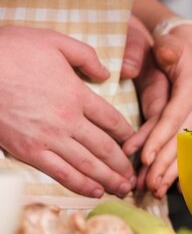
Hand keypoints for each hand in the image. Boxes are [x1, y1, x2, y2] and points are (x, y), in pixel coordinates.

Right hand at [0, 26, 135, 197]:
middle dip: (123, 164)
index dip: (128, 134)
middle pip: (105, 147)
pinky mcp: (27, 151)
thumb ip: (86, 56)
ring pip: (87, 164)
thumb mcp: (56, 42)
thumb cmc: (13, 50)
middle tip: (135, 176)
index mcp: (77, 94)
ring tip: (123, 188)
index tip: (135, 143)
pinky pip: (60, 172)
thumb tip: (107, 74)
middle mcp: (68, 119)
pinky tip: (94, 191)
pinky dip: (79, 184)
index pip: (112, 119)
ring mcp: (48, 138)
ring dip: (108, 178)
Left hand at [120, 15, 169, 193]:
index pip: (173, 118)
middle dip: (163, 164)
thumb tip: (165, 55)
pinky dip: (184, 167)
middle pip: (182, 139)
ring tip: (154, 189)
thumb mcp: (170, 43)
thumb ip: (166, 48)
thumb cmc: (178, 48)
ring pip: (191, 149)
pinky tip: (172, 185)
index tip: (144, 159)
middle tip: (144, 184)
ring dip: (173, 171)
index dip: (159, 139)